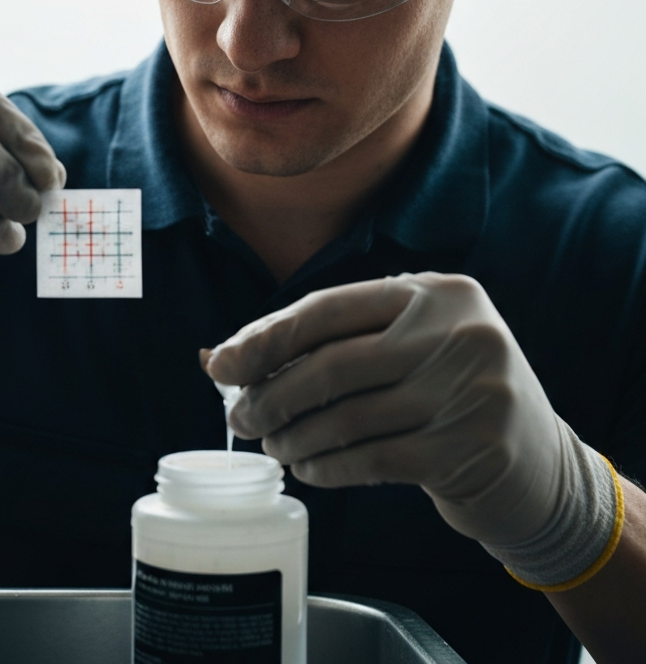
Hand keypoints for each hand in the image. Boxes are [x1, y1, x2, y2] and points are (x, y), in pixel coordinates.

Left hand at [204, 273, 564, 547]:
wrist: (541, 466)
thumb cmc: (449, 393)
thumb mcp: (406, 346)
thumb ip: (328, 342)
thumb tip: (218, 357)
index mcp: (435, 291)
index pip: (328, 307)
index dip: (266, 337)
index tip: (219, 364)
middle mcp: (458, 332)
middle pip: (333, 363)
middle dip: (271, 393)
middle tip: (239, 417)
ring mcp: (470, 392)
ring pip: (347, 416)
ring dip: (293, 436)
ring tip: (273, 444)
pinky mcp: (471, 450)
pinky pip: (371, 459)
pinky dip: (327, 466)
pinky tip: (308, 469)